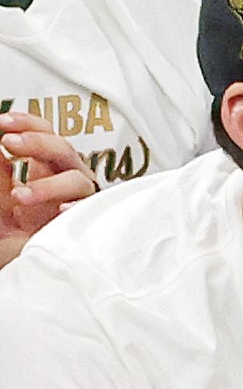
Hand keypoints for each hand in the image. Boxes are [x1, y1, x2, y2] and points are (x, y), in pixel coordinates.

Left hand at [0, 116, 97, 269]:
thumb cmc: (10, 235)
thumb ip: (0, 173)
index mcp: (42, 168)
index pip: (44, 133)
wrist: (16, 267)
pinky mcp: (85, 224)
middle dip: (38, 143)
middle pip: (63, 150)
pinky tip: (60, 211)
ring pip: (78, 180)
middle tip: (10, 143)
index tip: (4, 122)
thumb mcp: (0, 197)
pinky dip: (74, 209)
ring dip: (48, 184)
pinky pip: (88, 212)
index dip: (28, 123)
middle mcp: (63, 180)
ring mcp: (77, 202)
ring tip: (20, 195)